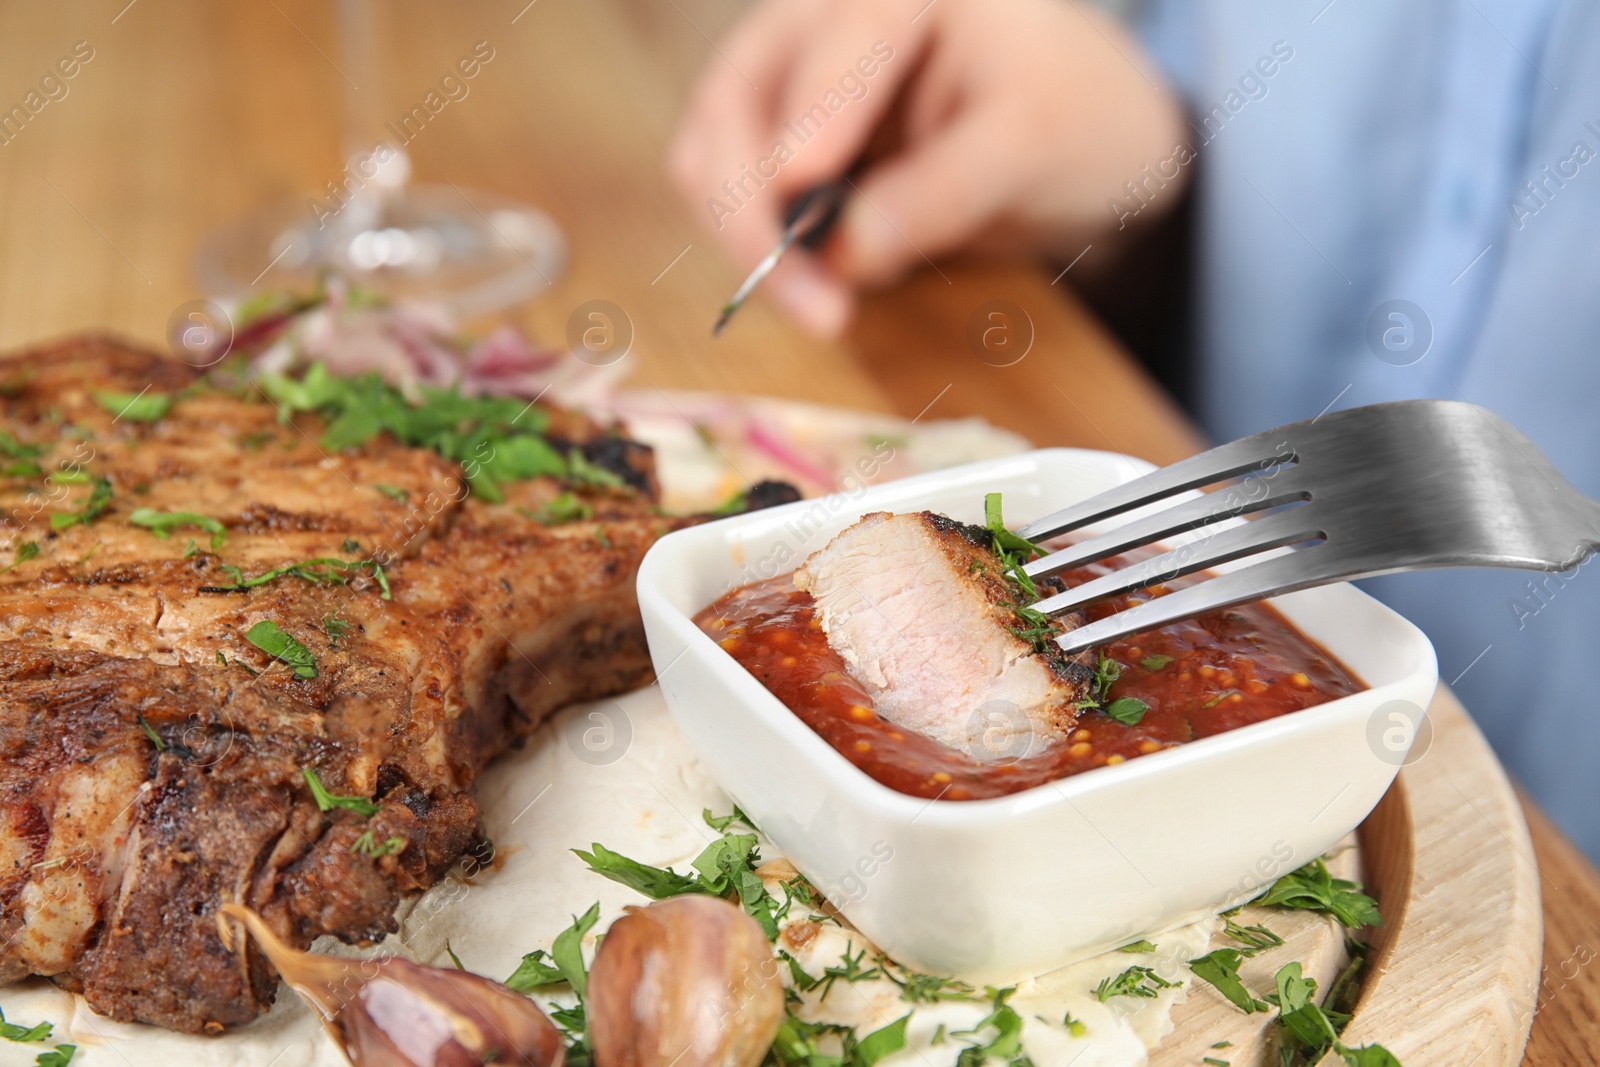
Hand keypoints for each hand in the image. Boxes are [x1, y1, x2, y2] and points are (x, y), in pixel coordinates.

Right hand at [668, 0, 1186, 336]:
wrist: (1082, 139)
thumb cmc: (1070, 116)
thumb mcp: (1031, 148)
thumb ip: (943, 191)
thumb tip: (846, 252)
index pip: (843, 43)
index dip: (813, 116)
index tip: (798, 184)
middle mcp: (823, 21)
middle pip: (737, 102)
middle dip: (755, 209)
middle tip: (815, 306)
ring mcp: (790, 85)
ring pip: (713, 158)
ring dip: (748, 243)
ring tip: (824, 312)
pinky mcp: (779, 147)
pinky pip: (734, 200)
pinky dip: (758, 253)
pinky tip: (817, 292)